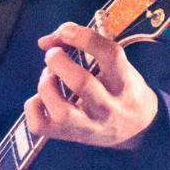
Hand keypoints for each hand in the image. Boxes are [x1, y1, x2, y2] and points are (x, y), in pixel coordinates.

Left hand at [24, 22, 158, 151]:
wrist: (137, 129)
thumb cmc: (120, 87)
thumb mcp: (117, 64)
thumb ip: (86, 44)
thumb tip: (44, 41)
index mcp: (123, 82)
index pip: (110, 55)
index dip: (83, 37)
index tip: (67, 32)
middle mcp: (108, 107)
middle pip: (80, 82)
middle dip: (58, 61)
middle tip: (54, 54)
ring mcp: (88, 125)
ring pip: (61, 110)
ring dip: (46, 85)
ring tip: (49, 76)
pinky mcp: (69, 136)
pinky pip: (40, 125)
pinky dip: (33, 106)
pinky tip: (42, 97)